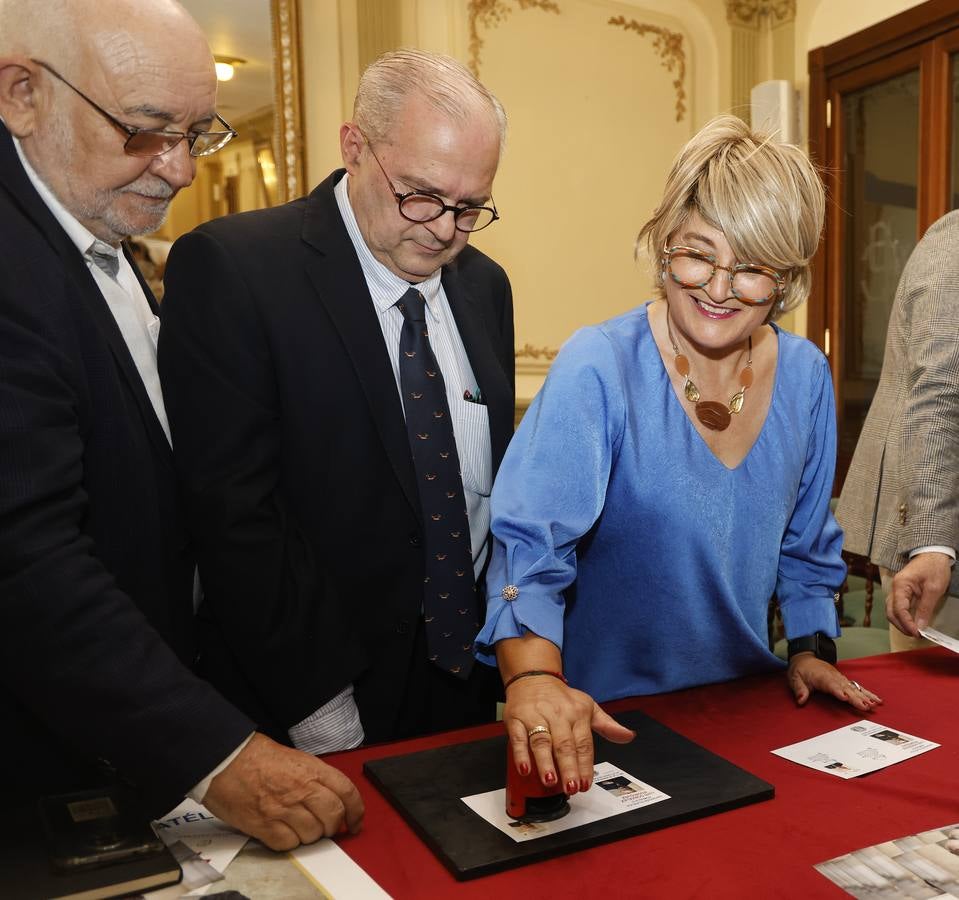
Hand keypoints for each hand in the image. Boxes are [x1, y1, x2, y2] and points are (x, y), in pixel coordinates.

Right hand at [202, 733, 363, 850]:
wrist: (223, 760)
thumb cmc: (254, 756)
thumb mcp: (294, 757)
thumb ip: (313, 776)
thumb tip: (328, 796)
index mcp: (311, 769)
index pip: (347, 792)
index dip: (357, 810)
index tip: (356, 821)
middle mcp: (301, 789)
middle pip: (333, 817)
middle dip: (334, 826)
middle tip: (327, 827)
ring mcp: (284, 809)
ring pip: (313, 834)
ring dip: (311, 835)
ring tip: (300, 826)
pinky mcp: (266, 826)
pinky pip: (289, 844)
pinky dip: (289, 842)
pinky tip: (283, 831)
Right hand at [503, 675, 634, 795]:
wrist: (534, 676)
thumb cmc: (561, 697)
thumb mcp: (588, 706)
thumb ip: (607, 725)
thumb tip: (628, 736)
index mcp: (577, 714)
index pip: (583, 743)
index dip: (585, 765)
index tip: (586, 784)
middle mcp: (557, 715)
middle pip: (564, 744)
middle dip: (568, 767)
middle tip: (572, 787)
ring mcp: (535, 716)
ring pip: (542, 741)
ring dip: (545, 762)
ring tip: (550, 781)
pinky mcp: (516, 718)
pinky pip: (518, 737)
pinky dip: (520, 753)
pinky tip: (524, 769)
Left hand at [786, 653, 882, 711]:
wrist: (805, 658)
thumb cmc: (801, 669)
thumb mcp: (795, 678)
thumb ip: (799, 689)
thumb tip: (801, 700)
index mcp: (821, 676)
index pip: (830, 684)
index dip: (838, 691)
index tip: (845, 698)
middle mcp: (833, 677)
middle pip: (846, 688)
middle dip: (856, 697)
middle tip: (866, 706)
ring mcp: (840, 678)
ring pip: (854, 687)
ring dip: (865, 696)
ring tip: (874, 704)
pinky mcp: (844, 680)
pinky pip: (857, 686)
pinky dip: (867, 693)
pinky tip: (877, 700)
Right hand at [887, 552, 952, 636]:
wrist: (933, 554)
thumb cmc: (934, 567)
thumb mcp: (934, 588)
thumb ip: (925, 608)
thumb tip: (919, 626)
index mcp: (901, 585)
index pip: (899, 609)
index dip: (907, 623)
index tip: (917, 633)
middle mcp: (895, 588)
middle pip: (891, 612)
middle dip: (901, 626)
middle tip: (915, 635)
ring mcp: (897, 590)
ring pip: (892, 611)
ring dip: (901, 623)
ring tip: (914, 631)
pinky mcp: (901, 592)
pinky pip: (897, 607)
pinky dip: (903, 617)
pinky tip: (912, 623)